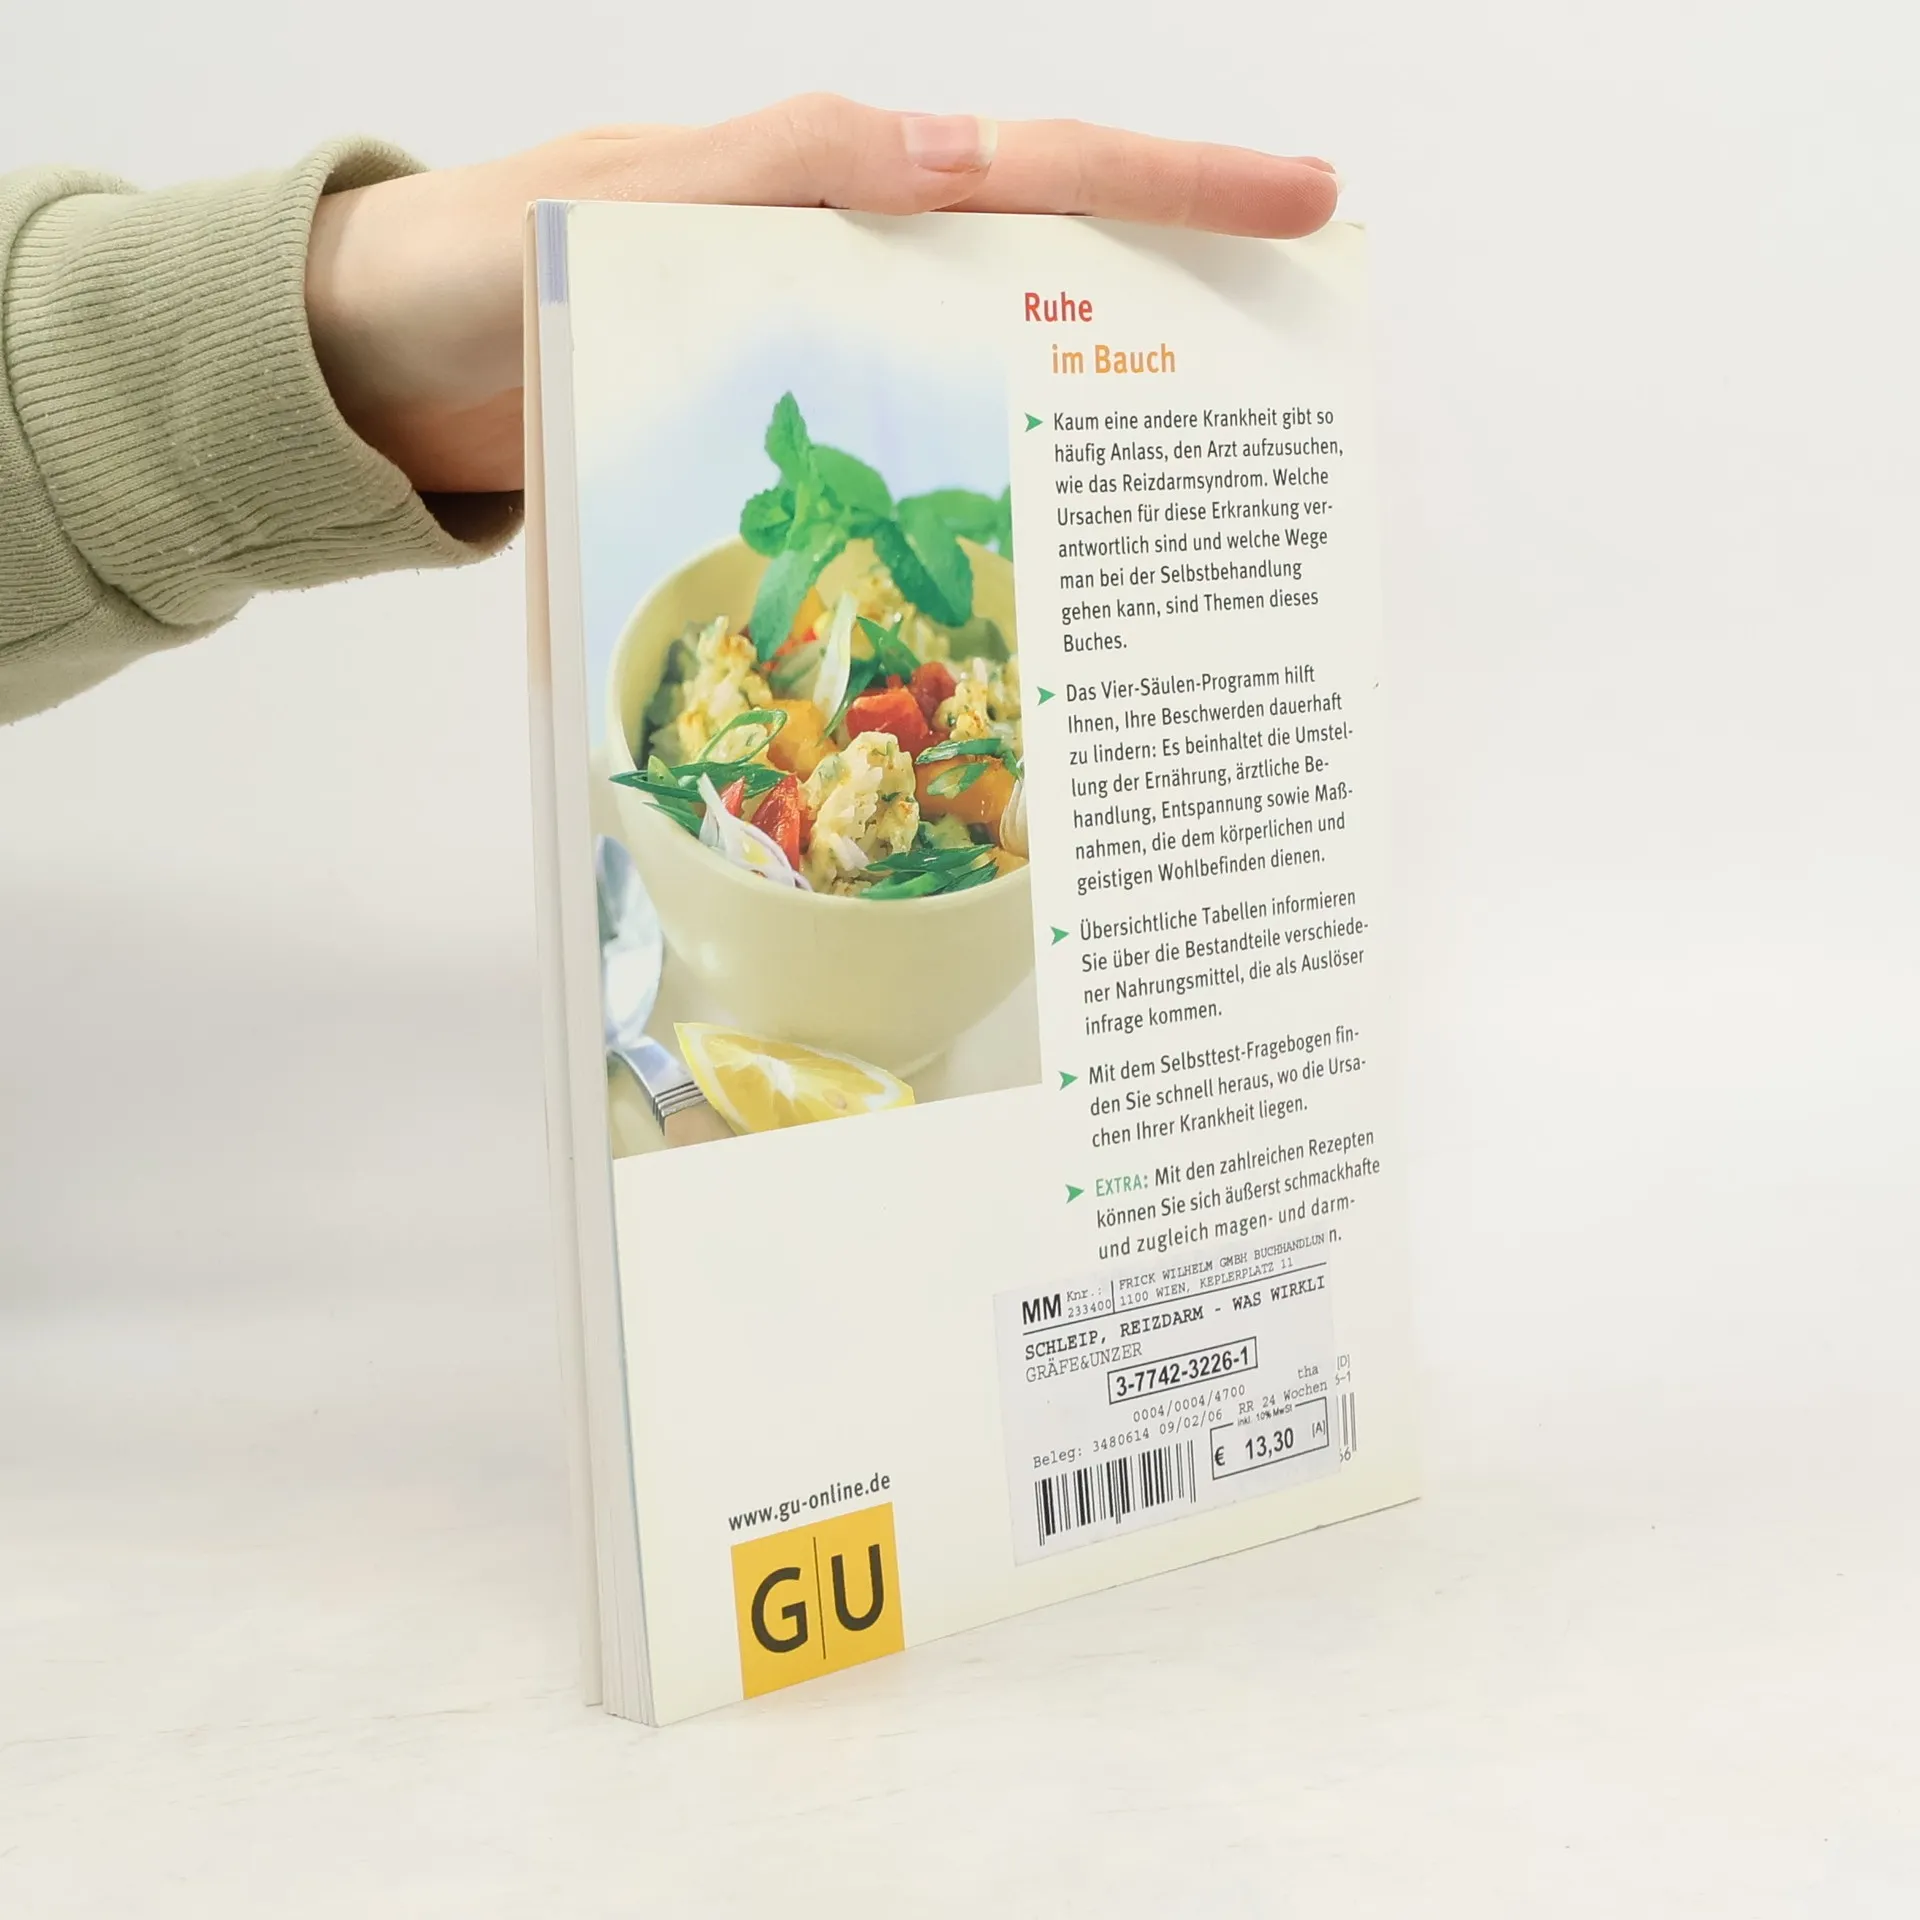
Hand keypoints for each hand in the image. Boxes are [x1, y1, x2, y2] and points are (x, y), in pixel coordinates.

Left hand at [304, 95, 1337, 495]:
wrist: (365, 382)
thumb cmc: (466, 272)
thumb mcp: (610, 201)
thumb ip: (769, 173)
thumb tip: (944, 150)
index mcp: (820, 185)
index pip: (1031, 167)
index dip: (1174, 186)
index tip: (1303, 201)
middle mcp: (836, 267)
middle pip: (1042, 275)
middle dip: (1174, 309)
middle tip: (1290, 370)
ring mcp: (811, 363)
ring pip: (982, 379)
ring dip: (1085, 426)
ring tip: (1193, 498)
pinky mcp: (772, 450)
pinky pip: (897, 465)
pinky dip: (968, 505)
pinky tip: (1020, 564)